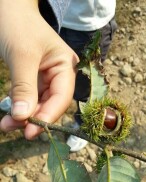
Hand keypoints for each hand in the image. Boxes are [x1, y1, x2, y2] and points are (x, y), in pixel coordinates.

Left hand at [0, 0, 78, 138]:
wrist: (6, 6)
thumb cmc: (17, 23)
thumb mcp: (22, 56)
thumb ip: (24, 87)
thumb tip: (22, 118)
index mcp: (65, 65)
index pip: (61, 97)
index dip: (48, 116)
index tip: (30, 131)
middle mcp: (59, 73)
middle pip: (51, 103)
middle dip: (33, 117)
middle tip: (14, 128)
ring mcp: (47, 77)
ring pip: (40, 103)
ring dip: (24, 115)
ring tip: (6, 124)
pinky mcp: (34, 78)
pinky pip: (30, 97)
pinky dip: (19, 106)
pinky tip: (9, 113)